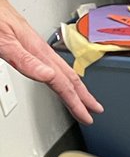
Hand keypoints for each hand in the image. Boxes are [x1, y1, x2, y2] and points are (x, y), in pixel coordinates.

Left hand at [0, 0, 102, 123]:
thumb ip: (25, 60)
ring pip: (62, 70)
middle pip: (68, 77)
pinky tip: (61, 78)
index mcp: (36, 50)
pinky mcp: (29, 44)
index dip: (75, 101)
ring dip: (75, 87)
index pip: (61, 82)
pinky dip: (63, 76)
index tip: (86, 115)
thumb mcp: (4, 41)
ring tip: (84, 98)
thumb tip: (48, 76)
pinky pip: (53, 65)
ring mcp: (35, 46)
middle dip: (83, 96)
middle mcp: (39, 49)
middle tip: (94, 110)